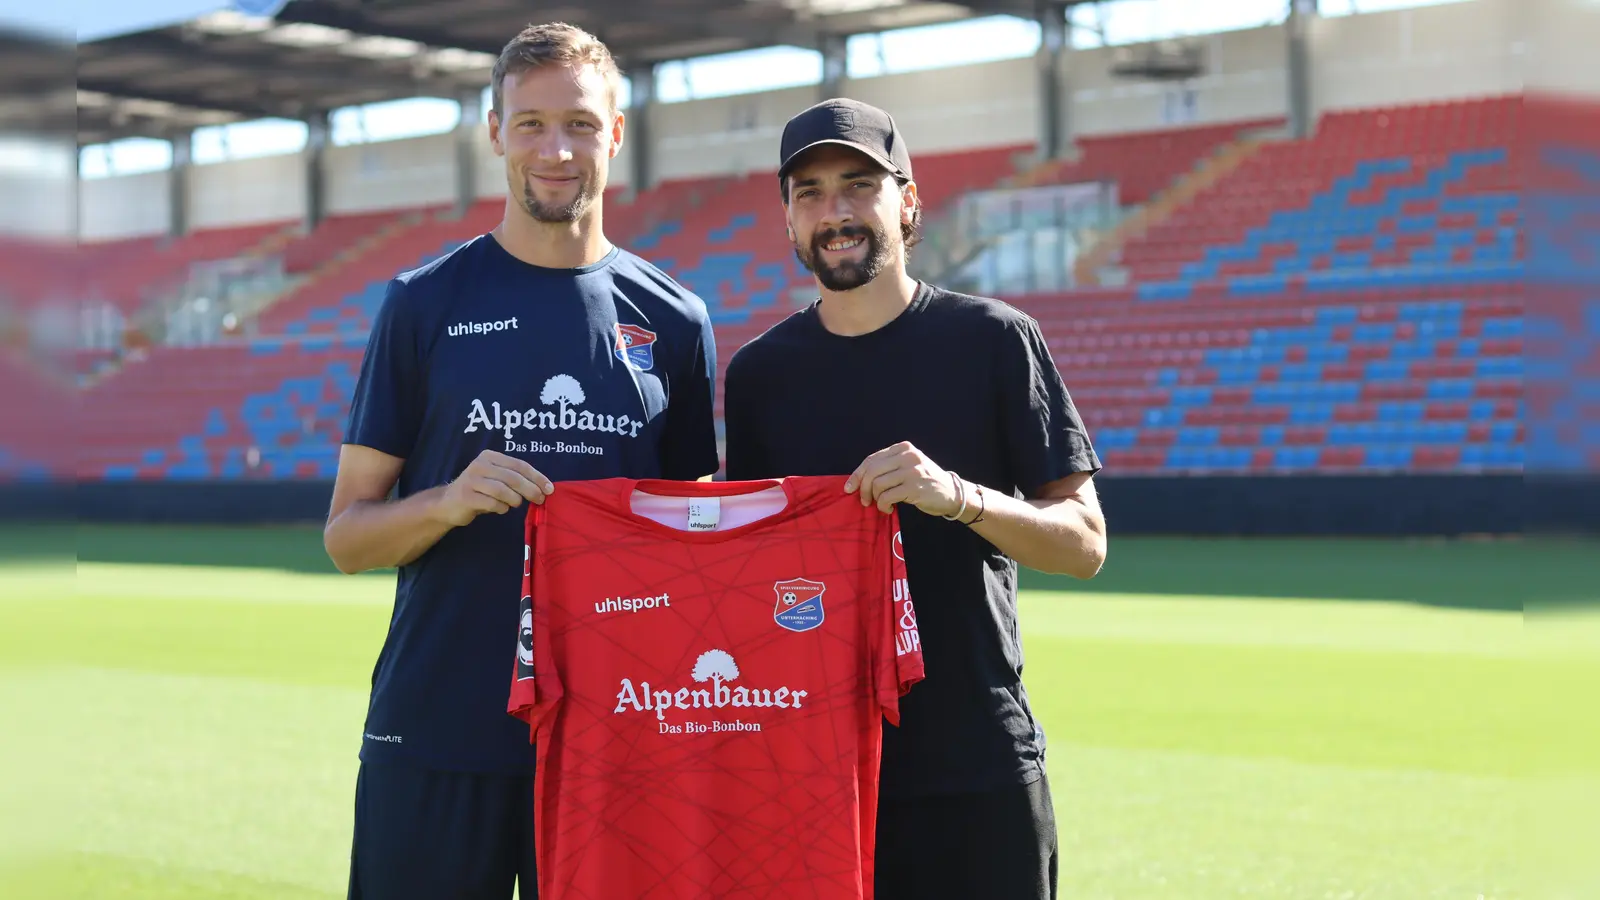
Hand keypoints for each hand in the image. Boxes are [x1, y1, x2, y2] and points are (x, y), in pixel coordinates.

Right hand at [432, 450, 552, 526]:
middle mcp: (480, 465)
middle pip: (513, 477)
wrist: (447, 504)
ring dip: (515, 500)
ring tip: (515, 504)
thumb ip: (515, 480)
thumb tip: (543, 488)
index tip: (550, 489)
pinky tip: (501, 509)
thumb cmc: (479, 491)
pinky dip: (501, 508)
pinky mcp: (466, 496)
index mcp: (490, 456)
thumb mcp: (496, 479)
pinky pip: (492, 503)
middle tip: (540, 500)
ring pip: (503, 490)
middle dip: (531, 490)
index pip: (519, 465)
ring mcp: (471, 480)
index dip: (537, 477)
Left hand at [844, 441, 960, 516]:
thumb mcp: (908, 466)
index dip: (857, 474)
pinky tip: (888, 509)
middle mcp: (907, 456)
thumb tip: (858, 479)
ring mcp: (912, 471)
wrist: (952, 493)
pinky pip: (887, 497)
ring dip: (875, 498)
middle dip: (863, 488)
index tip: (849, 487)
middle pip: (872, 471)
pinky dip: (883, 505)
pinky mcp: (915, 487)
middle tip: (864, 500)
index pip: (872, 459)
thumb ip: (888, 467)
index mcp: (903, 448)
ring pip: (877, 484)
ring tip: (880, 504)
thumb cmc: (925, 481)